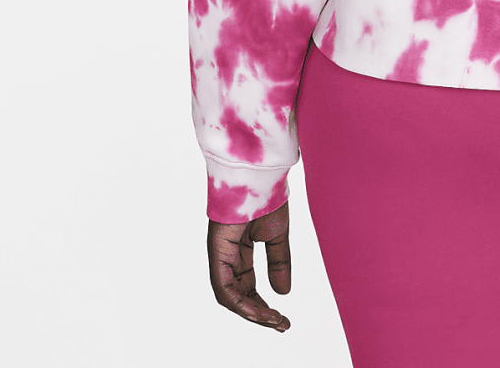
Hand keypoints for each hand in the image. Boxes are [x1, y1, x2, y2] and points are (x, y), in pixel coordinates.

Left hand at [207, 202, 292, 330]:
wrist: (261, 174)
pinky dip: (239, 302)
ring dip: (250, 313)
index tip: (281, 318)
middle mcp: (227, 255)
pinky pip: (224, 286)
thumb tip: (282, 293)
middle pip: (238, 296)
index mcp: (239, 251)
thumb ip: (279, 263)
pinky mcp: (216, 251)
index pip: (247, 287)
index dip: (262, 305)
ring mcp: (219, 254)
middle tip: (280, 325)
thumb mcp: (277, 237)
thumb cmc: (266, 196)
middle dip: (258, 314)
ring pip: (229, 296)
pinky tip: (257, 312)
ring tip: (272, 321)